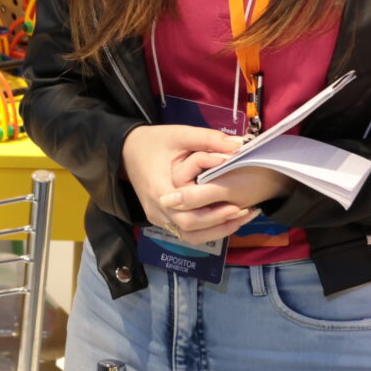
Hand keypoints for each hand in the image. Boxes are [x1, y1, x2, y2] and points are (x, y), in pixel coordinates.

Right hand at [122, 123, 252, 241]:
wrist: (127, 151)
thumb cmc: (154, 142)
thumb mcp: (180, 134)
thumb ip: (208, 139)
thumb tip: (239, 145)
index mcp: (159, 189)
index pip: (187, 212)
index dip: (213, 213)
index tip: (238, 204)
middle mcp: (157, 209)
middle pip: (190, 228)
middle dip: (219, 224)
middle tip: (244, 212)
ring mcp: (158, 218)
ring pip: (190, 236)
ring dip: (216, 231)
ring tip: (239, 219)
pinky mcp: (162, 219)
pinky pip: (186, 232)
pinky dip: (206, 229)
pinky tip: (225, 220)